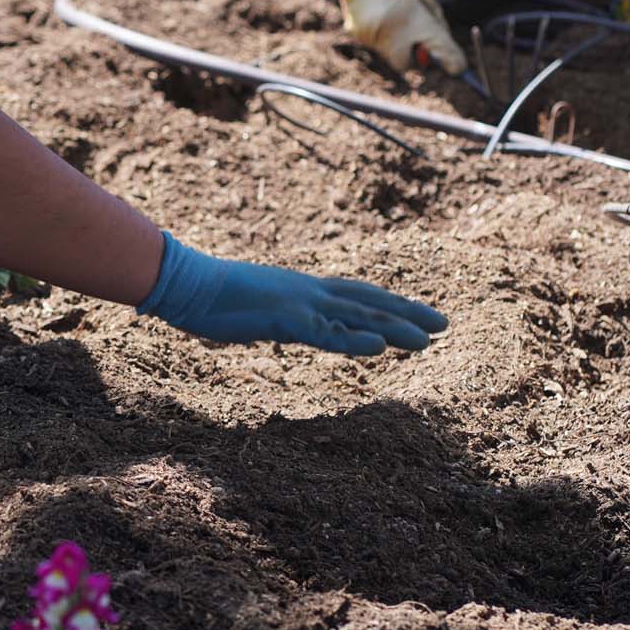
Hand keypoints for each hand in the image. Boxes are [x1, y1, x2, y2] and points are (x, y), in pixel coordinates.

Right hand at [137, 231, 446, 355]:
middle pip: (369, 301)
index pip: (356, 295)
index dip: (388, 304)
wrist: (186, 282)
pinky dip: (355, 340)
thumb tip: (283, 324)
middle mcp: (309, 291)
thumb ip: (277, 316)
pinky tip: (379, 348)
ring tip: (430, 338)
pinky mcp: (285, 319)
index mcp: (303, 288)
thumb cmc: (211, 296)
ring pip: (358, 316)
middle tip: (444, 324)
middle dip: (407, 312)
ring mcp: (300, 303)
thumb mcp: (255, 308)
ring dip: (396, 327)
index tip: (416, 313)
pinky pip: (326, 334)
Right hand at [339, 0, 466, 74]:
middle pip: (406, 63)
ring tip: (396, 21)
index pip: (436, 45)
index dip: (449, 59)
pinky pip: (377, 45)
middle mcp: (389, 26)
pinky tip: (381, 19)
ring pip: (390, 55)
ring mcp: (368, 31)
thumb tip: (444, 59)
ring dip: (398, 46)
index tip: (459, 69)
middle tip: (420, 44)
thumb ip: (435, 29)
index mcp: (411, 13)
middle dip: (414, 58)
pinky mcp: (356, 32)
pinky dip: (383, 38)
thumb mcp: (425, 1)